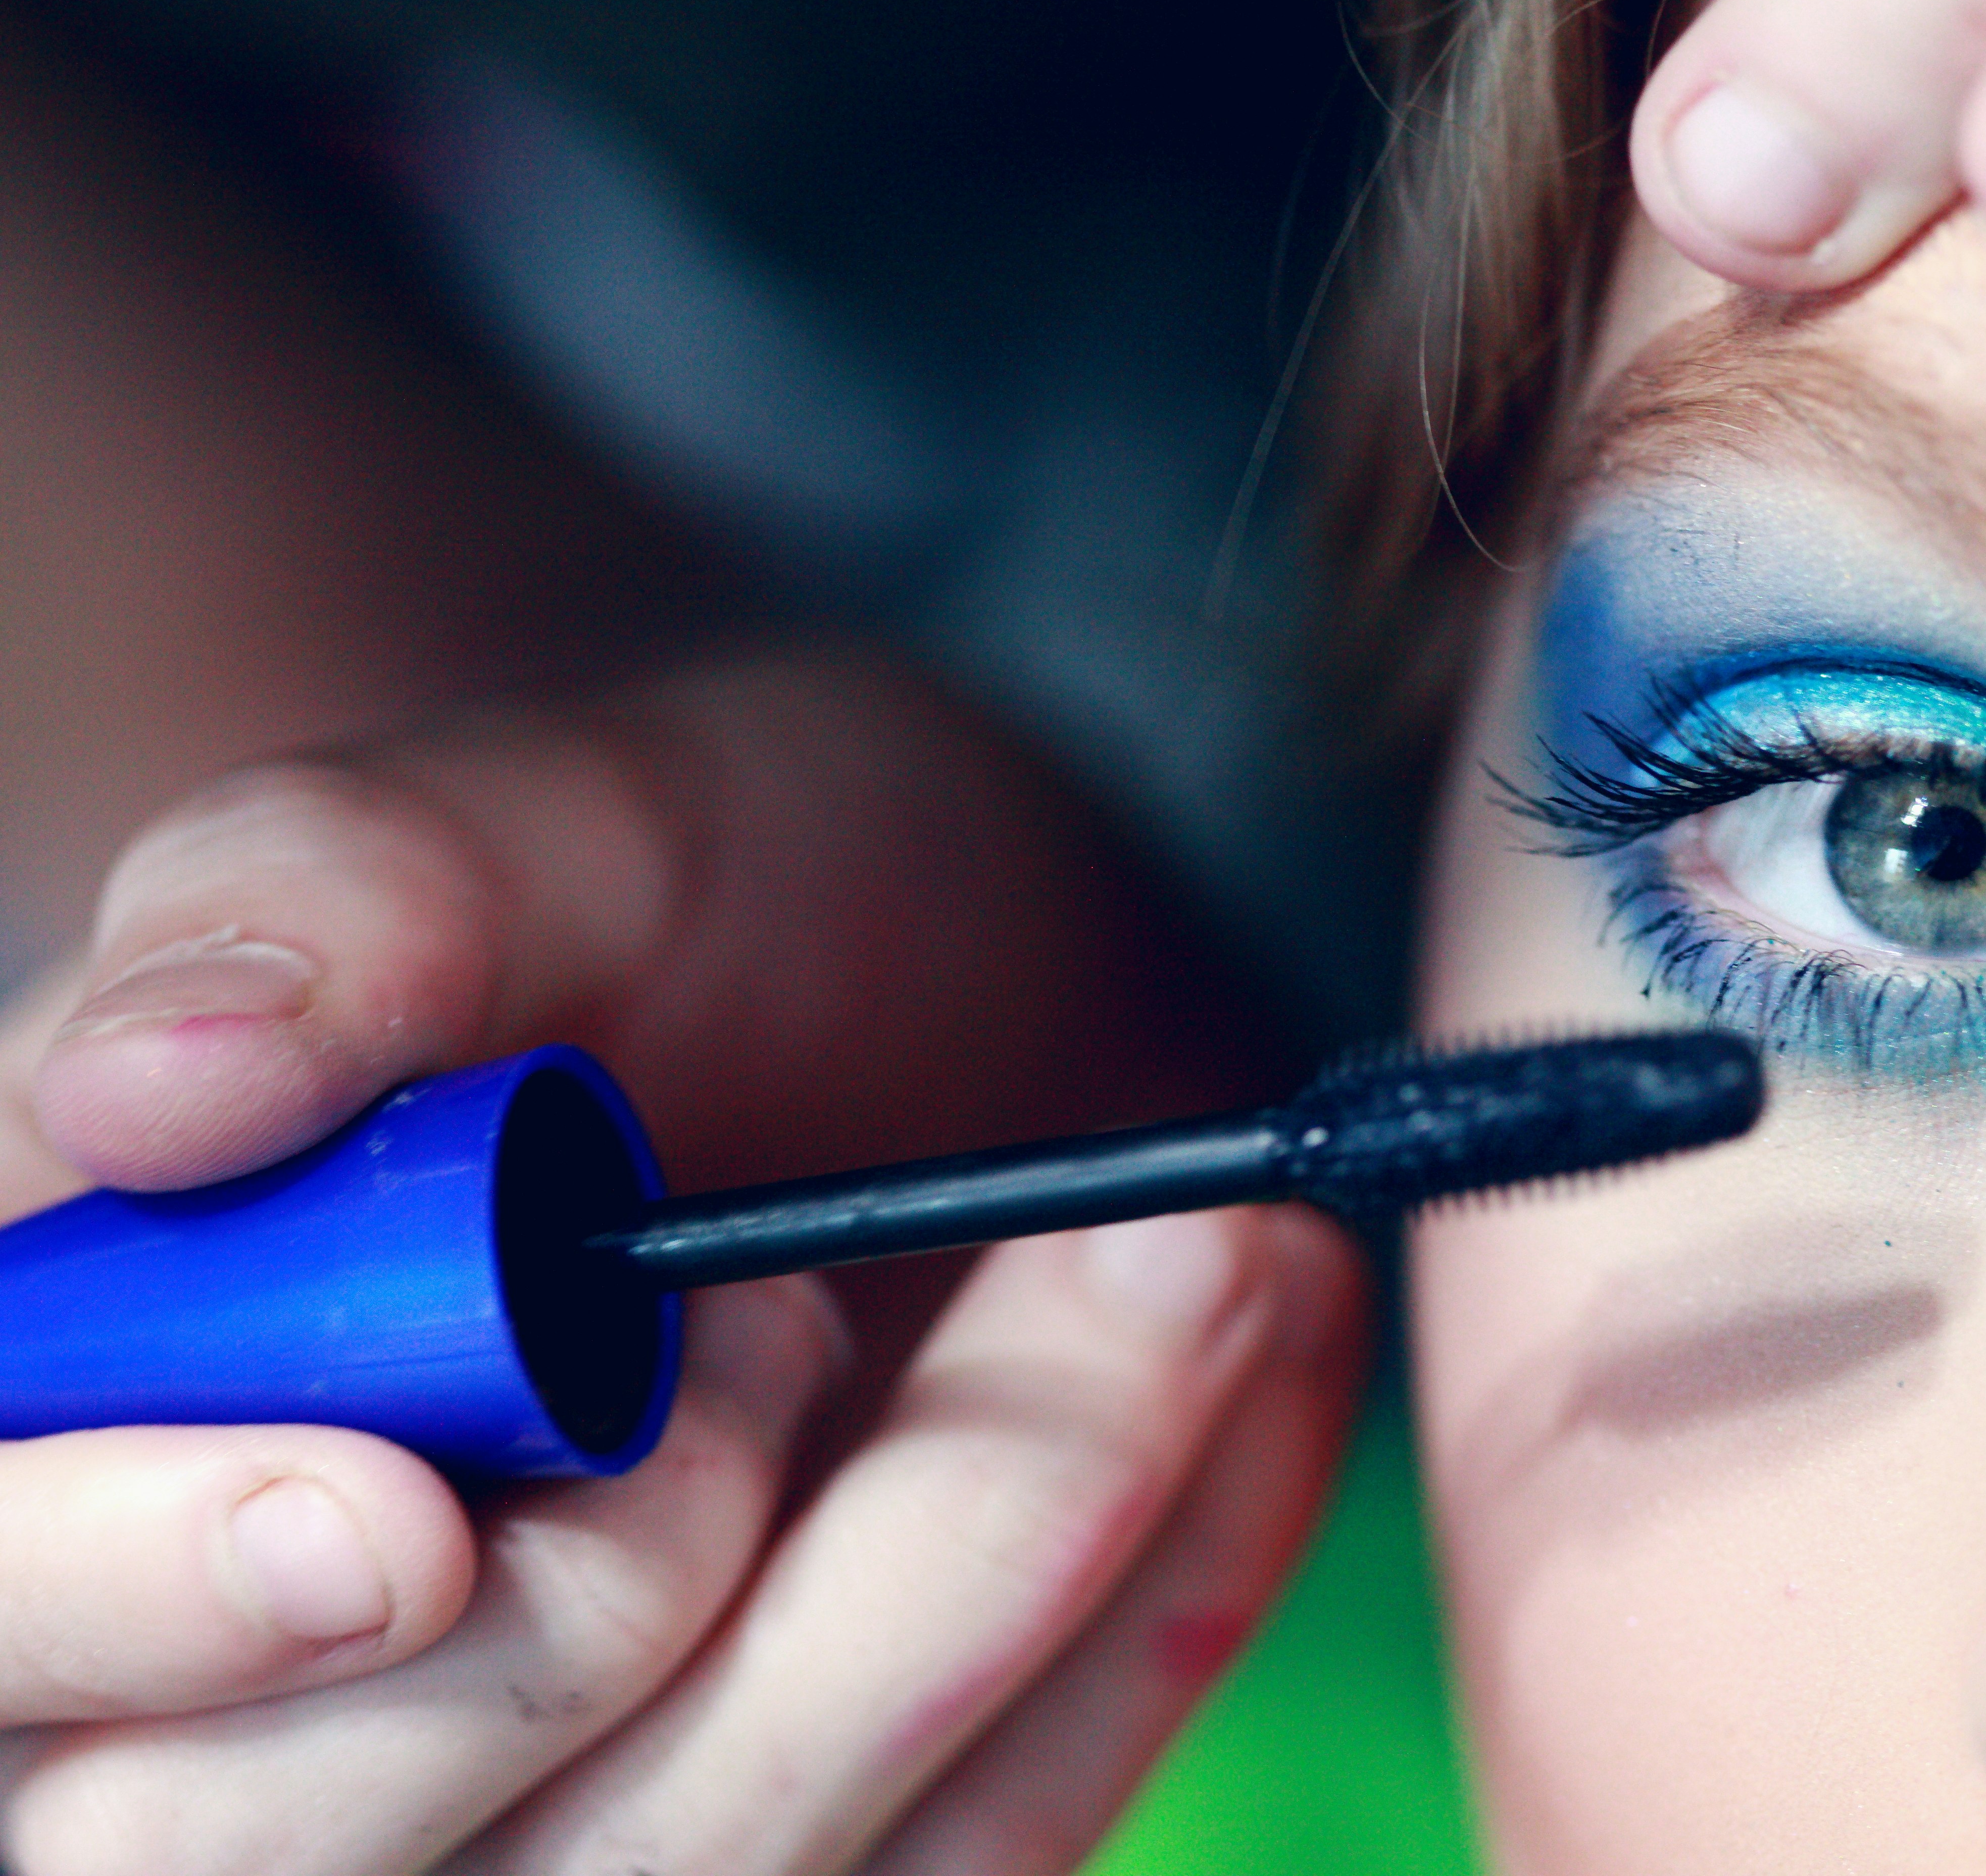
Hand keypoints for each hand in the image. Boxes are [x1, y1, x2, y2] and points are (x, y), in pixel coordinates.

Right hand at [0, 649, 1366, 1874]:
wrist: (942, 976)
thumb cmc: (717, 888)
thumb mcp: (558, 814)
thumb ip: (342, 903)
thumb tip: (144, 1084)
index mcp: (102, 1438)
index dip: (130, 1605)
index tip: (395, 1519)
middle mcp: (286, 1703)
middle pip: (316, 1861)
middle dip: (614, 1608)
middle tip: (804, 1301)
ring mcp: (586, 1823)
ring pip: (724, 1871)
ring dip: (976, 1574)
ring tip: (1191, 1267)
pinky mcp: (859, 1840)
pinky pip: (996, 1841)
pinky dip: (1157, 1607)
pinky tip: (1270, 1374)